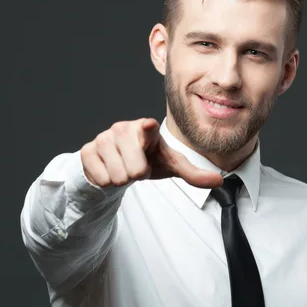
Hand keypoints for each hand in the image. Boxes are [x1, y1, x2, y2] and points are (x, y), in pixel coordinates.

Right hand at [80, 118, 223, 188]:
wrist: (117, 164)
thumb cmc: (147, 159)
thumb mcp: (170, 166)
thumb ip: (193, 174)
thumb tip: (219, 181)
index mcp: (145, 129)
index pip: (145, 128)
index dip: (146, 129)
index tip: (148, 125)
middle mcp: (122, 129)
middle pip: (134, 170)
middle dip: (137, 175)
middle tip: (138, 166)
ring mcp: (102, 139)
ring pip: (117, 176)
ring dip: (122, 178)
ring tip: (125, 167)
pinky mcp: (86, 151)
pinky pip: (100, 179)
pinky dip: (107, 181)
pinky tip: (110, 169)